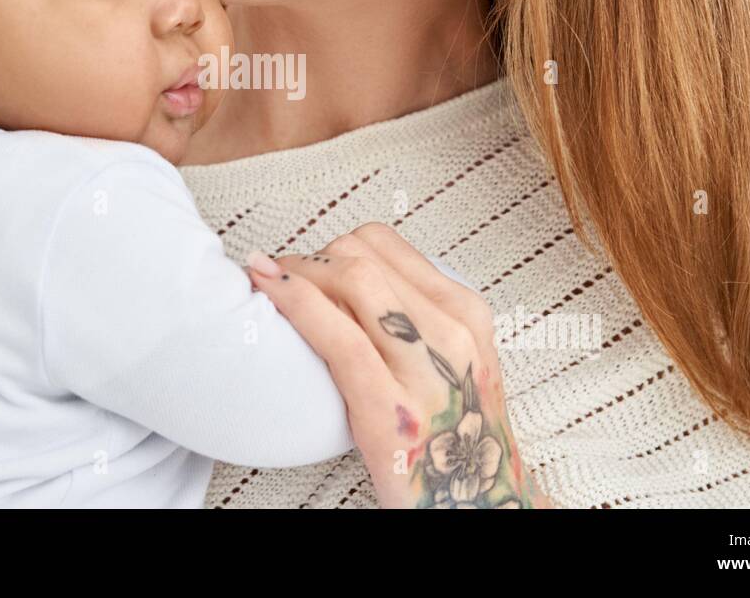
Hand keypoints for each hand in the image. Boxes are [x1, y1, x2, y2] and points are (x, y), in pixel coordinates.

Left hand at [247, 223, 551, 508]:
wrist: (483, 506)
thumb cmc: (456, 436)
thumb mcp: (453, 362)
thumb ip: (415, 318)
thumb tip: (345, 281)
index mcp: (465, 312)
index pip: (384, 243)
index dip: (332, 246)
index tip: (308, 264)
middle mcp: (451, 332)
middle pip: (360, 255)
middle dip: (307, 259)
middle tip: (278, 278)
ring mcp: (424, 370)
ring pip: (350, 278)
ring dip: (294, 272)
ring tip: (266, 286)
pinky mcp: (389, 408)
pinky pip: (336, 334)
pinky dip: (293, 300)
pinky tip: (266, 290)